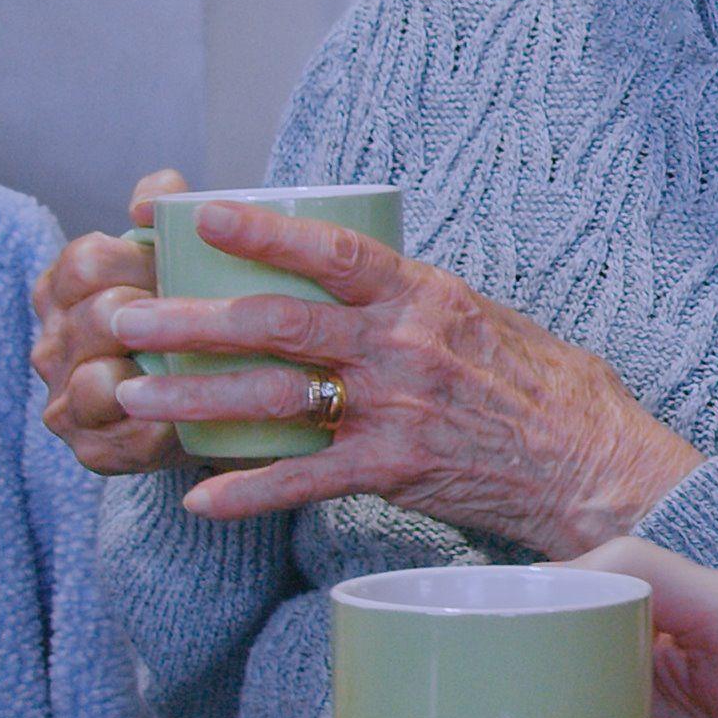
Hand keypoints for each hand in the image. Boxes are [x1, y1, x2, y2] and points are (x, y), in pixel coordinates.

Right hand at [31, 169, 192, 475]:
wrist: (221, 405)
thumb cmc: (192, 321)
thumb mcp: (176, 260)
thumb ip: (164, 212)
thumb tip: (165, 189)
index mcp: (64, 290)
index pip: (87, 260)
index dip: (140, 261)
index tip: (183, 268)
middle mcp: (52, 346)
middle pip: (98, 316)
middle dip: (157, 314)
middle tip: (208, 316)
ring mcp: (66, 403)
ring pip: (98, 381)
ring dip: (152, 371)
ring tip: (197, 363)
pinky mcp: (93, 452)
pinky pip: (127, 435)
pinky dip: (163, 422)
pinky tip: (194, 413)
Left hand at [104, 199, 704, 549]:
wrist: (597, 466)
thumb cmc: (550, 389)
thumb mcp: (485, 317)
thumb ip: (417, 304)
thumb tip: (361, 286)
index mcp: (425, 294)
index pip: (330, 251)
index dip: (260, 231)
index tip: (196, 217)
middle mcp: (404, 346)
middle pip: (275, 323)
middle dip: (188, 320)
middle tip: (121, 316)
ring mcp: (396, 410)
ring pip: (273, 398)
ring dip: (192, 400)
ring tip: (130, 399)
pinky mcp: (396, 471)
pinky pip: (306, 481)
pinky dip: (248, 492)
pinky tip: (199, 499)